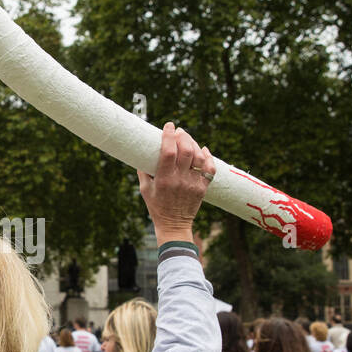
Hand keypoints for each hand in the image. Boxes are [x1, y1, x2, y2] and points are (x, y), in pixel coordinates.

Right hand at [138, 123, 213, 244]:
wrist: (174, 225)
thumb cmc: (156, 207)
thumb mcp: (144, 190)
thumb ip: (143, 172)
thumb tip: (142, 154)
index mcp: (164, 179)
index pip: (168, 152)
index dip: (169, 136)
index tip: (168, 126)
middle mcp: (180, 180)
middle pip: (186, 150)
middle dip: (183, 136)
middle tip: (179, 131)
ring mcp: (193, 184)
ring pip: (199, 157)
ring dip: (194, 144)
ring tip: (188, 138)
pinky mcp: (202, 188)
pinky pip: (210, 169)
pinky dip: (208, 157)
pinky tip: (203, 149)